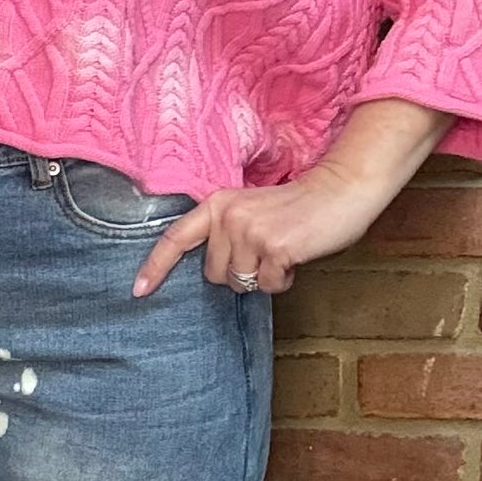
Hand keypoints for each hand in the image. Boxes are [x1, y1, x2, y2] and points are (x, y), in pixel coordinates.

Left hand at [131, 162, 389, 297]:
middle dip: (238, 272)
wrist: (342, 189)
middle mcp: (229, 216)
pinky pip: (269, 286)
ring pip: (241, 283)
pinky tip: (296, 256)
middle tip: (266, 249)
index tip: (139, 291)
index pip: (177, 238)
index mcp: (218, 203)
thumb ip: (227, 231)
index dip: (156, 267)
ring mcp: (250, 233)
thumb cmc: (299, 205)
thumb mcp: (252, 209)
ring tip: (283, 250)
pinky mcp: (275, 249)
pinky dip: (284, 280)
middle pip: (214, 274)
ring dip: (264, 277)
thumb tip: (212, 271)